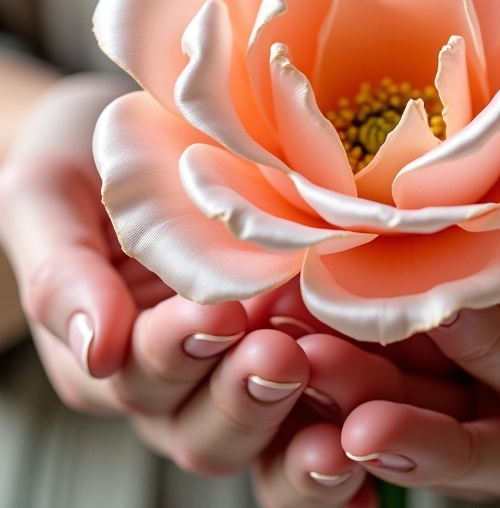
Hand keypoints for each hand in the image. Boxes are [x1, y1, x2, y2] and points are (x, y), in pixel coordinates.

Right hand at [0, 75, 317, 478]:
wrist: (146, 131)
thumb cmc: (90, 159)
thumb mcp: (50, 196)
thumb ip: (60, 270)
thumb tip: (94, 346)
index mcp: (111, 345)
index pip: (140, 373)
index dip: (176, 352)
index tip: (217, 314)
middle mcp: (175, 374)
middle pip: (202, 425)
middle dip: (242, 397)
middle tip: (281, 355)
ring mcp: (236, 365)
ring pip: (260, 431)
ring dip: (294, 425)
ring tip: (332, 390)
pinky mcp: (293, 346)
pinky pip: (309, 414)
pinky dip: (331, 438)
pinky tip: (365, 452)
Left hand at [329, 29, 499, 498]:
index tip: (439, 309)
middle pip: (498, 413)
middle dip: (413, 397)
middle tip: (325, 363)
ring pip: (451, 412)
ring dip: (373, 398)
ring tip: (301, 365)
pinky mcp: (480, 344)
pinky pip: (425, 374)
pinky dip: (370, 365)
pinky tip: (309, 337)